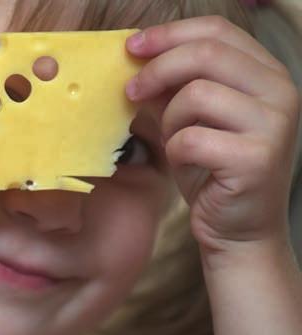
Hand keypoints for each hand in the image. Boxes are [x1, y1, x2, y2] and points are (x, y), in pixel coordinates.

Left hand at [126, 16, 301, 334]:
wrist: (237, 228)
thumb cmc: (211, 169)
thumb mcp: (188, 118)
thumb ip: (170, 87)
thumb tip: (135, 57)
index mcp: (266, 73)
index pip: (217, 30)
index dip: (169, 33)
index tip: (132, 45)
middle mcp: (281, 91)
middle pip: (206, 54)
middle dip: (156, 69)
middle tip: (130, 90)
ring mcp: (274, 125)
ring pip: (195, 95)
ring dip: (169, 120)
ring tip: (173, 140)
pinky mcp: (257, 158)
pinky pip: (191, 138)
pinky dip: (175, 150)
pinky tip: (185, 162)